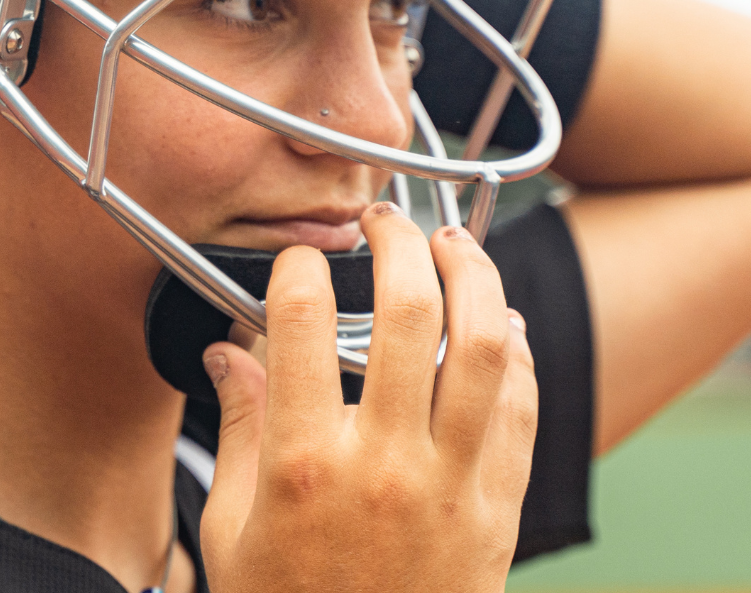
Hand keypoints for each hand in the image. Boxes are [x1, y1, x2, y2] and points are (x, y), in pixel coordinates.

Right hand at [198, 203, 537, 592]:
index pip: (300, 322)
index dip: (299, 269)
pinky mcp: (497, 511)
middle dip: (399, 243)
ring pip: (486, 348)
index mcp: (303, 465)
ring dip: (476, 279)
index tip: (298, 261)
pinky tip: (499, 326)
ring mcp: (451, 486)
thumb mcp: (230, 530)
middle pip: (409, 312)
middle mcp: (383, 465)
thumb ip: (238, 429)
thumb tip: (226, 354)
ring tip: (456, 249)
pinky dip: (517, 354)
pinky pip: (523, 410)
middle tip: (385, 222)